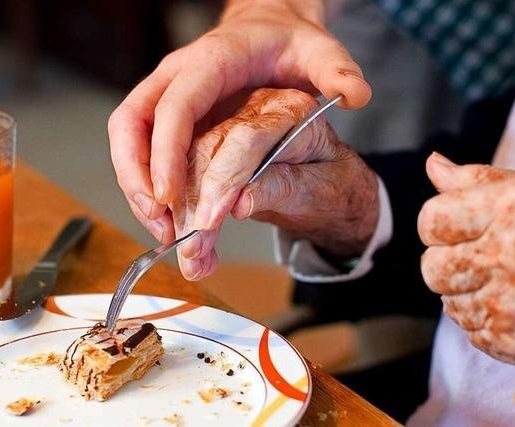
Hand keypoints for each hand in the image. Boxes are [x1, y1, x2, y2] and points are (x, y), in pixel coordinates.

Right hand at [108, 0, 371, 243]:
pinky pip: (141, 146)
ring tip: (162, 230)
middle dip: (138, 178)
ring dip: (136, 186)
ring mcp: (167, 92)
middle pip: (132, 124)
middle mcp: (178, 75)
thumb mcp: (319, 51)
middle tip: (161, 225)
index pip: (175, 107)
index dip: (165, 153)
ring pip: (128, 138)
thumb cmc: (290, 42)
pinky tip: (167, 215)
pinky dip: (147, 181)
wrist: (269, 26)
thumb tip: (357, 95)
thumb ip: (337, 71)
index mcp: (211, 61)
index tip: (169, 197)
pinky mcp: (166, 112)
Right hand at [173, 88, 378, 280]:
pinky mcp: (211, 147)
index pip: (245, 139)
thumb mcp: (321, 190)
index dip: (222, 180)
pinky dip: (180, 215)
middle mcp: (254, 109)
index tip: (207, 221)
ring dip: (181, 215)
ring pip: (185, 165)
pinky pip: (181, 176)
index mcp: (290, 109)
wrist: (332, 191)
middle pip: (205, 149)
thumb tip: (240, 201)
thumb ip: (283, 188)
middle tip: (193, 250)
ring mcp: (229, 125)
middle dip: (192, 205)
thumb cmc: (335, 187)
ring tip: (192, 258)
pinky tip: (190, 247)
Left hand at [418, 153, 514, 367]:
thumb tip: (432, 165)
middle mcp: (511, 258)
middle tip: (487, 252)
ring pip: (448, 303)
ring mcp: (514, 306)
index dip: (443, 222)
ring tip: (509, 278)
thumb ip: (477, 180)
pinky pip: (471, 332)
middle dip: (451, 258)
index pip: (430, 221)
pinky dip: (487, 319)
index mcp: (514, 209)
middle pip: (431, 267)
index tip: (465, 224)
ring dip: (469, 291)